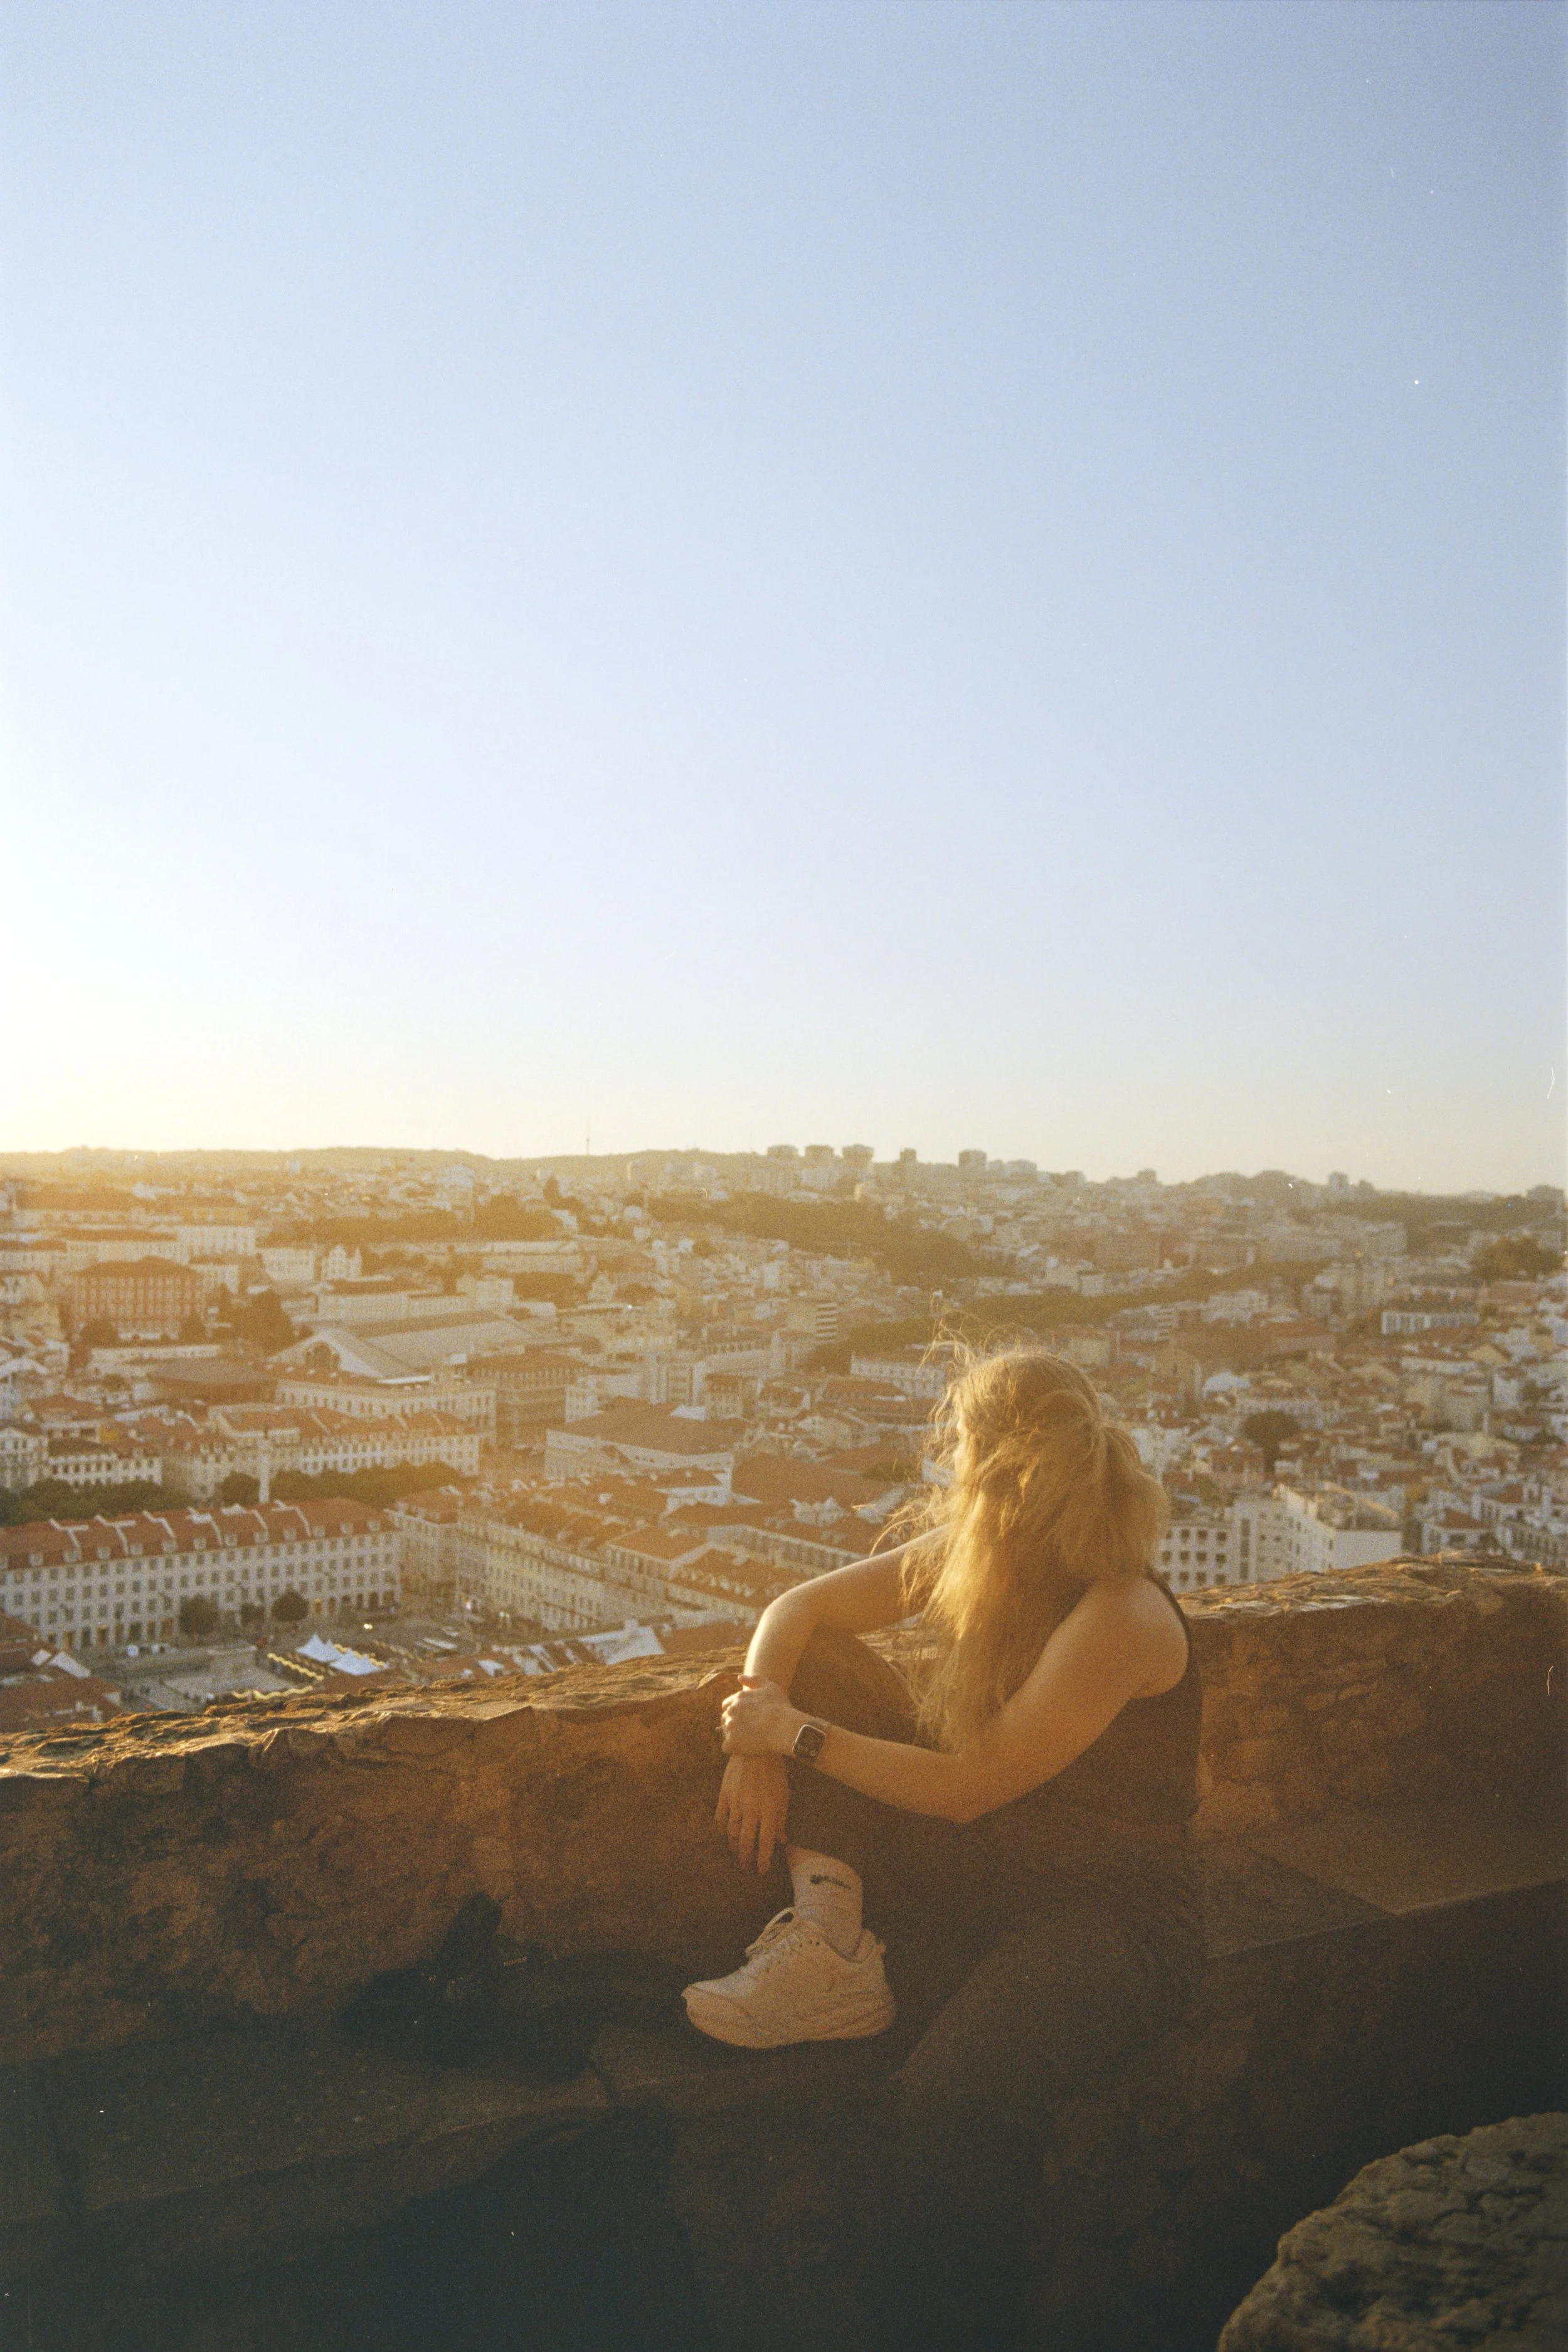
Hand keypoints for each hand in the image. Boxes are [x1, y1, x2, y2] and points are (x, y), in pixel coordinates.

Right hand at [715, 1752, 789, 1873]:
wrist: (756, 1747)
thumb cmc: (774, 1771)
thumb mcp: (784, 1795)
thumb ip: (781, 1819)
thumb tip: (782, 1840)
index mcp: (769, 1811)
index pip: (766, 1843)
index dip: (764, 1860)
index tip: (762, 1871)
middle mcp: (751, 1810)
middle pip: (746, 1842)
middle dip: (746, 1858)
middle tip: (745, 1867)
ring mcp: (736, 1803)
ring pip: (732, 1833)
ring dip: (734, 1846)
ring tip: (736, 1851)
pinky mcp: (724, 1794)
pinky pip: (720, 1817)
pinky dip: (722, 1828)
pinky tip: (725, 1832)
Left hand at [720, 1675, 797, 1757]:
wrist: (784, 1727)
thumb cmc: (780, 1707)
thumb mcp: (770, 1687)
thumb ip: (754, 1680)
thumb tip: (739, 1677)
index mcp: (738, 1698)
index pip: (727, 1706)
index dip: (736, 1713)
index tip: (747, 1720)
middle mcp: (731, 1710)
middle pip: (725, 1719)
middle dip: (734, 1725)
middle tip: (749, 1732)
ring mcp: (730, 1726)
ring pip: (726, 1733)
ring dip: (735, 1736)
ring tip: (750, 1740)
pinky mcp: (731, 1742)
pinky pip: (727, 1747)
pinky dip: (734, 1749)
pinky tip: (746, 1749)